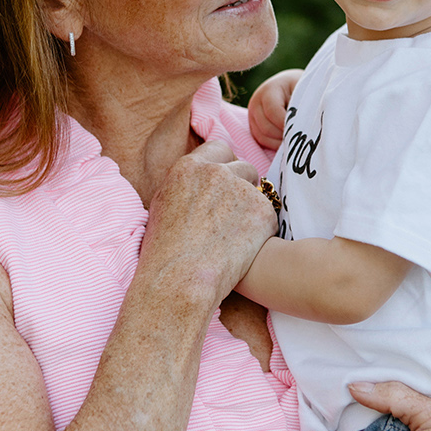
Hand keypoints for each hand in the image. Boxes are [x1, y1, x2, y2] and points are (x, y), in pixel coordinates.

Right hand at [143, 139, 278, 296]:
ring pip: (259, 190)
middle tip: (234, 212)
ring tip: (235, 236)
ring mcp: (242, 190)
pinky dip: (261, 231)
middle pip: (243, 165)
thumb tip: (198, 179)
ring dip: (252, 206)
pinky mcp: (262, 211)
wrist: (180, 281)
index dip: (225, 166)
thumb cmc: (165, 253)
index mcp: (189, 167)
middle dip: (243, 184)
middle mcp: (217, 171)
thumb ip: (185, 185)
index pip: (219, 149)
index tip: (226, 183)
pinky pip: (268, 216)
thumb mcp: (162, 206)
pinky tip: (243, 249)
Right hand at [248, 69, 302, 150]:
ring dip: (279, 143)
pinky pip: (261, 141)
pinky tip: (288, 142)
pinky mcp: (253, 125)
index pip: (273, 112)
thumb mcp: (305, 90)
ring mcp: (252, 115)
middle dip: (284, 136)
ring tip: (296, 140)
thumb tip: (304, 124)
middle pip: (266, 128)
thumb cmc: (303, 87)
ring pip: (262, 137)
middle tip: (300, 138)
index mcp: (269, 89)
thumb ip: (305, 104)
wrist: (294, 86)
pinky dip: (275, 145)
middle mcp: (256, 102)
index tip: (302, 130)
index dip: (287, 124)